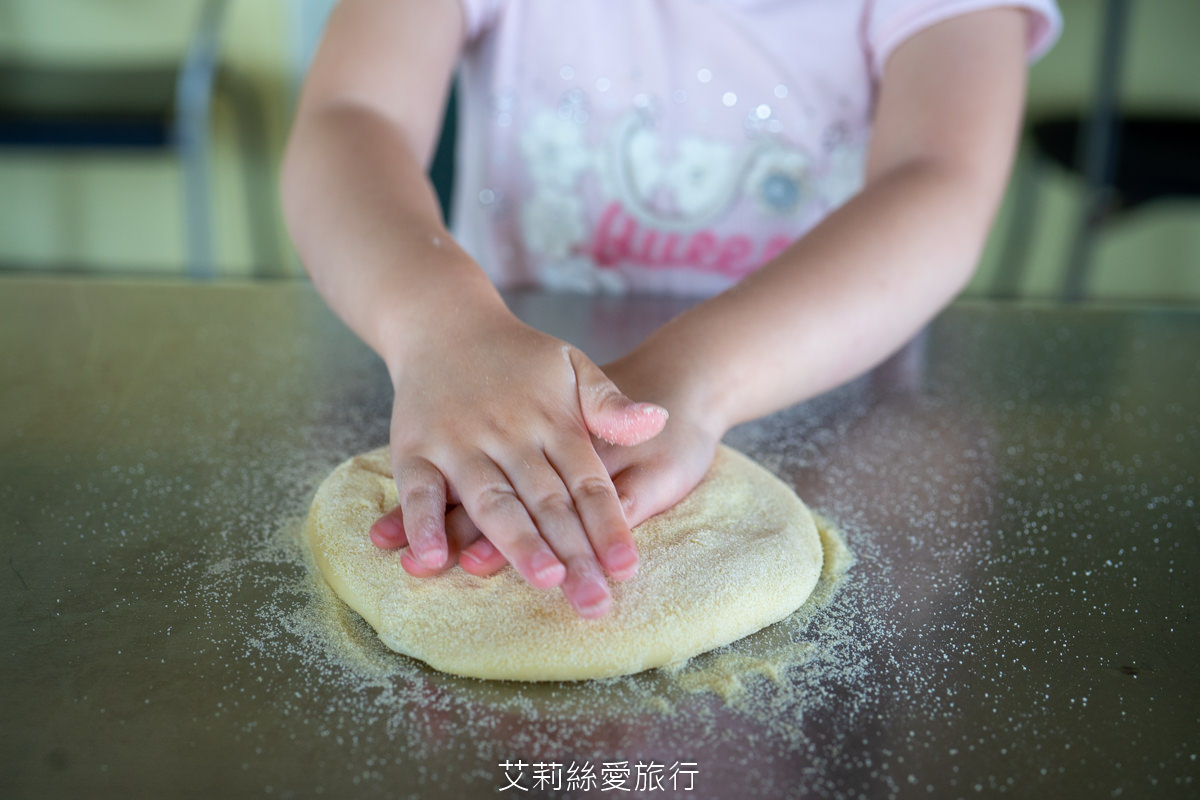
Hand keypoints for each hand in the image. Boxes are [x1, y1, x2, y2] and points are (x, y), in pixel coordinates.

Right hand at [368, 306, 666, 617]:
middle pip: (546, 502)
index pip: (588, 482)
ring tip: (544, 581)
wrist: (444, 323)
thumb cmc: (519, 358)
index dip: (608, 526)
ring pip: (491, 500)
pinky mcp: (415, 448)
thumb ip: (608, 404)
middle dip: (573, 554)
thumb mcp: (573, 366)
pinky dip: (423, 524)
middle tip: (594, 601)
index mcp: (553, 421)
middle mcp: (509, 434)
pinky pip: (419, 490)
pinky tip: (434, 561)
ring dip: (517, 543)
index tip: (627, 568)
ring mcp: (460, 442)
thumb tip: (658, 421)